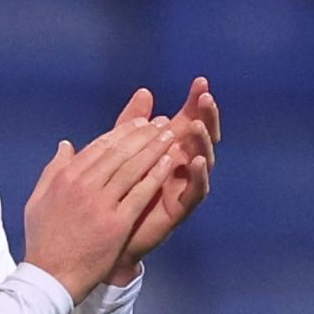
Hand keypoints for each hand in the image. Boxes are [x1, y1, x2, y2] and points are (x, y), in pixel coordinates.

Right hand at [22, 114, 185, 300]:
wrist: (51, 276)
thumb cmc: (44, 240)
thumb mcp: (38, 199)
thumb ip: (53, 169)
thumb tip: (66, 145)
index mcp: (66, 177)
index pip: (99, 147)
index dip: (122, 133)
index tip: (139, 124)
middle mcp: (84, 185)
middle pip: (119, 152)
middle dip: (143, 134)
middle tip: (160, 123)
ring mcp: (101, 203)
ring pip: (132, 168)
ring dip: (153, 148)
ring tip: (169, 135)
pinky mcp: (116, 223)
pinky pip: (140, 193)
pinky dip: (155, 175)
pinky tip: (169, 163)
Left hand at [107, 78, 219, 284]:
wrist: (107, 232)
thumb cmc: (116, 190)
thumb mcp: (122, 150)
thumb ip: (132, 123)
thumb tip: (145, 92)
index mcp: (170, 149)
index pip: (188, 120)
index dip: (196, 102)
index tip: (200, 82)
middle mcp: (182, 166)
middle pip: (202, 137)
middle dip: (206, 117)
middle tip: (206, 99)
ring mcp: (183, 186)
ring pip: (203, 161)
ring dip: (202, 142)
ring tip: (196, 126)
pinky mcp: (181, 208)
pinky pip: (196, 191)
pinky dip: (198, 175)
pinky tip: (196, 160)